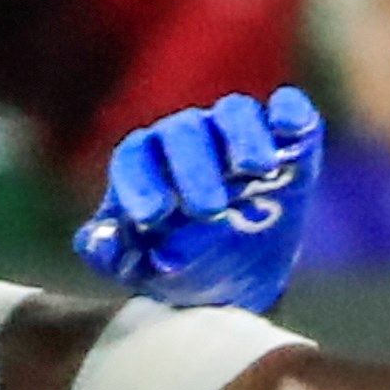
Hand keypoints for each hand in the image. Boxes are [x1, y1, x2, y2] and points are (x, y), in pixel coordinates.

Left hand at [74, 88, 326, 309]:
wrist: (233, 278)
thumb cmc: (176, 263)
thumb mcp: (139, 268)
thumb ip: (112, 255)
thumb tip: (98, 242)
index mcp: (147, 162)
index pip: (136, 158)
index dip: (140, 183)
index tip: (151, 218)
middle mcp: (190, 138)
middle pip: (186, 132)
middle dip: (195, 168)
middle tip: (208, 210)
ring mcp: (238, 136)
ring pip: (235, 113)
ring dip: (245, 136)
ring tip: (258, 170)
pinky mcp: (287, 142)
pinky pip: (288, 111)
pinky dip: (291, 112)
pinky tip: (291, 128)